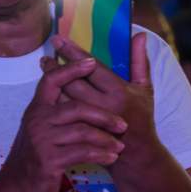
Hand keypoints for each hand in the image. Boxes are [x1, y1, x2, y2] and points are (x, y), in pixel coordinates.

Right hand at [0, 59, 127, 191]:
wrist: (17, 187)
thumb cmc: (35, 156)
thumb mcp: (41, 128)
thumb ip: (56, 112)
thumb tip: (79, 93)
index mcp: (37, 108)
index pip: (52, 80)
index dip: (71, 69)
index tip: (90, 61)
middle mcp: (37, 119)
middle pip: (76, 107)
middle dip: (104, 115)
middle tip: (122, 124)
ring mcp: (42, 139)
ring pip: (83, 131)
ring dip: (106, 139)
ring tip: (118, 146)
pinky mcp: (49, 159)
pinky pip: (83, 152)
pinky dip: (101, 154)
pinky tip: (111, 158)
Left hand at [46, 33, 158, 164]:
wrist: (137, 156)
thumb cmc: (142, 118)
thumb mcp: (145, 89)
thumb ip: (140, 61)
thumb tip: (140, 35)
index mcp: (119, 91)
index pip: (92, 67)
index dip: (74, 53)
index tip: (58, 40)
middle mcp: (104, 105)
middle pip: (73, 83)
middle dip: (56, 68)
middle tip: (45, 57)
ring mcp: (91, 120)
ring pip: (66, 98)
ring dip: (53, 83)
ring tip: (45, 68)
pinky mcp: (82, 132)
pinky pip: (65, 115)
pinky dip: (56, 101)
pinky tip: (50, 90)